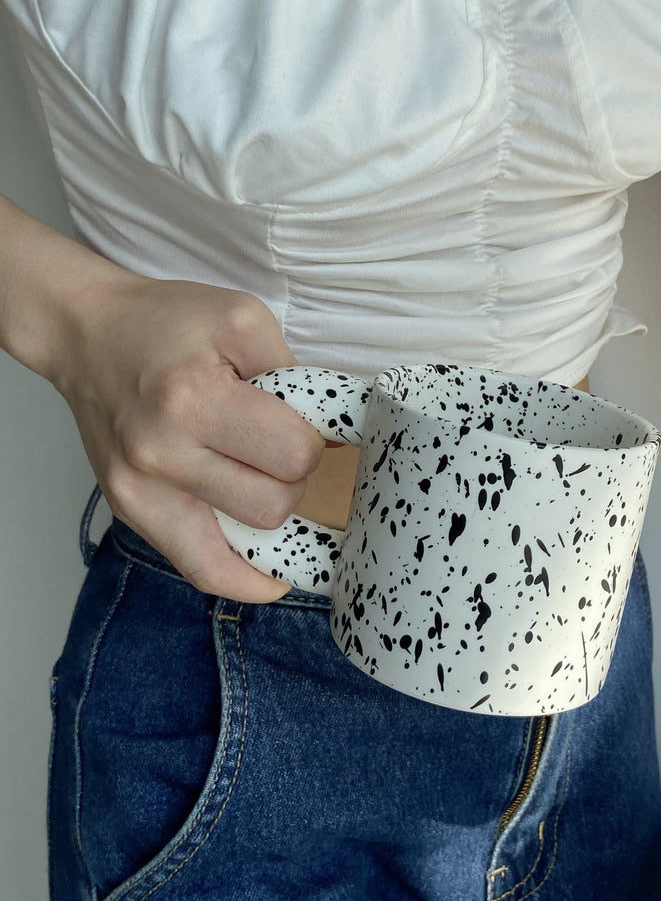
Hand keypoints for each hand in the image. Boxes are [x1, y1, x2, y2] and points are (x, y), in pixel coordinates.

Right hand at [51, 272, 324, 601]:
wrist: (88, 331)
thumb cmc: (168, 322)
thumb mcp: (244, 321)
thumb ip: (296, 375)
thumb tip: (333, 436)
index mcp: (191, 398)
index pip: (292, 455)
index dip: (314, 440)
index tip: (306, 423)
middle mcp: (160, 454)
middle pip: (274, 505)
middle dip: (295, 477)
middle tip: (280, 445)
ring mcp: (140, 491)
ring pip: (245, 545)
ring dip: (271, 512)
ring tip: (263, 477)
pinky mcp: (131, 510)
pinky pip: (198, 569)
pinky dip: (241, 578)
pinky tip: (272, 577)